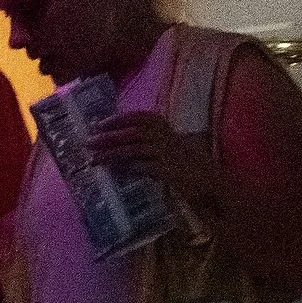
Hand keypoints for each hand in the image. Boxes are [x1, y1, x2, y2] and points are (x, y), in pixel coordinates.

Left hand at [87, 111, 215, 206]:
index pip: (142, 118)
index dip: (120, 118)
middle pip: (134, 132)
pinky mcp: (169, 171)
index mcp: (169, 130)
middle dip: (110, 136)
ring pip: (134, 149)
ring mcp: (169, 154)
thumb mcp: (172, 150)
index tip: (100, 123)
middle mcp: (169, 138)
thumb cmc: (190, 168)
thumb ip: (152, 144)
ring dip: (112, 153)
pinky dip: (125, 167)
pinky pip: (142, 167)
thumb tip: (122, 144)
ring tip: (94, 159)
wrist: (212, 184)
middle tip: (89, 142)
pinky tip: (112, 170)